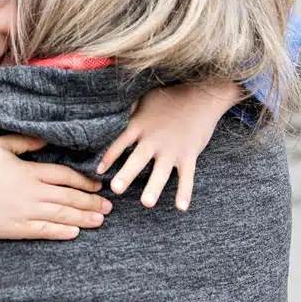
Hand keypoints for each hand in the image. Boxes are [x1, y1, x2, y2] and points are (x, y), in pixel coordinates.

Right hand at [0, 135, 111, 239]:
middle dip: (91, 202)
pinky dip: (62, 232)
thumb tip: (45, 139)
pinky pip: (44, 231)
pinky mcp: (17, 228)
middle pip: (69, 197)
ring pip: (62, 215)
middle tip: (108, 207)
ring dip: (83, 218)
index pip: (65, 176)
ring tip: (100, 220)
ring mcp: (26, 212)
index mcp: (30, 172)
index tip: (98, 185)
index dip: (85, 181)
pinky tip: (75, 233)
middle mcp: (33, 193)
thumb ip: (25, 141)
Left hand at [97, 81, 243, 210]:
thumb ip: (131, 110)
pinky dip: (185, 191)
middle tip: (115, 189)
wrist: (201, 94)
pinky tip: (181, 207)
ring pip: (161, 172)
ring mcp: (172, 149)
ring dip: (153, 187)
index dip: (109, 157)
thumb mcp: (145, 98)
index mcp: (140, 125)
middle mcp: (154, 139)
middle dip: (126, 174)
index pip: (120, 143)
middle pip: (137, 160)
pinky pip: (187, 176)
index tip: (98, 171)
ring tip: (146, 203)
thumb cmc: (170, 95)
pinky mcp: (189, 154)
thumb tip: (114, 114)